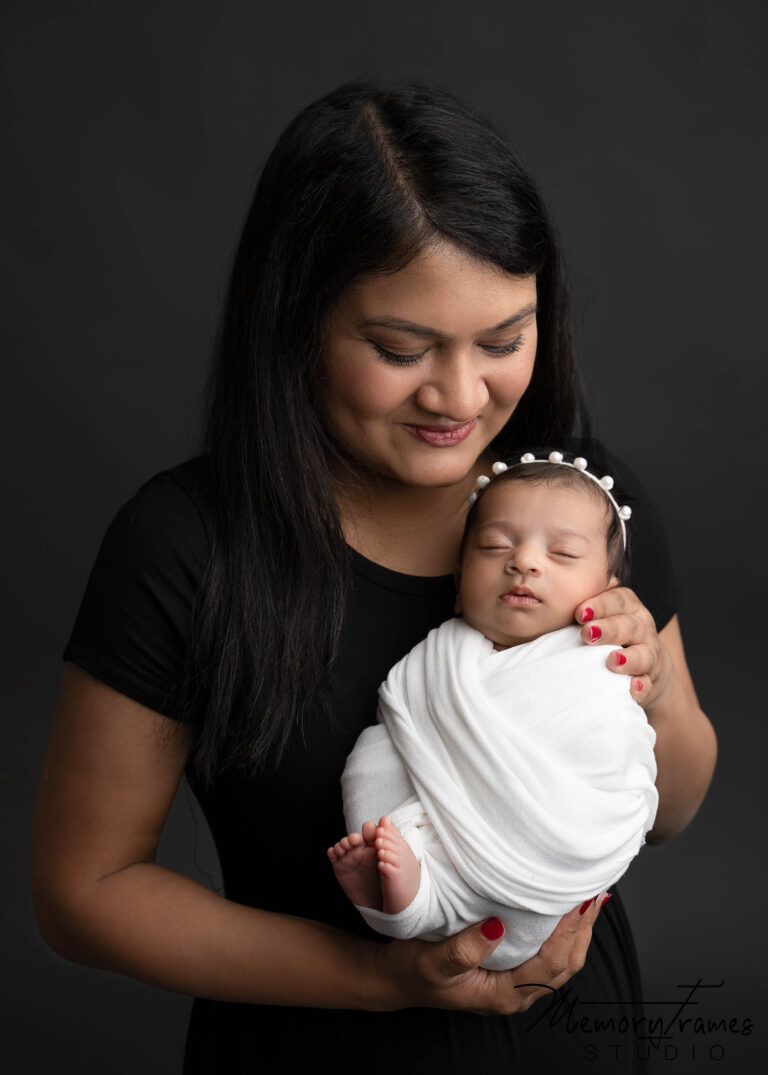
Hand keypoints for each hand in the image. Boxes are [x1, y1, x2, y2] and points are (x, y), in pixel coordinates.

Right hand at [375, 895, 606, 1014]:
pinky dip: (564, 930)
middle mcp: (518, 993)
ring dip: (578, 928)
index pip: (550, 963)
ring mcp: (517, 983)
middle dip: (584, 928)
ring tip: (589, 895)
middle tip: (594, 891)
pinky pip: (549, 952)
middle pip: (567, 963)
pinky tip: (565, 909)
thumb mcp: (431, 961)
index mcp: (504, 995)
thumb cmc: (413, 971)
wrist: (399, 979)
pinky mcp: (513, 970)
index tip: (577, 900)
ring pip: (563, 959)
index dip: (568, 932)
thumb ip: (463, 950)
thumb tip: (497, 927)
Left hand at [575, 587, 670, 705]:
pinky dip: (642, 685)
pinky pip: (649, 682)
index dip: (599, 606)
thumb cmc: (610, 635)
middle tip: (587, 635)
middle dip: (609, 629)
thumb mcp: (598, 617)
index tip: (580, 614)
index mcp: (627, 606)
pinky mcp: (652, 678)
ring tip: (612, 661)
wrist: (646, 663)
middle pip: (629, 625)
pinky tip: (633, 688)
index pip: (616, 600)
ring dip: (628, 658)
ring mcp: (649, 652)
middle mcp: (641, 626)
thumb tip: (535, 603)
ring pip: (644, 653)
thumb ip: (580, 613)